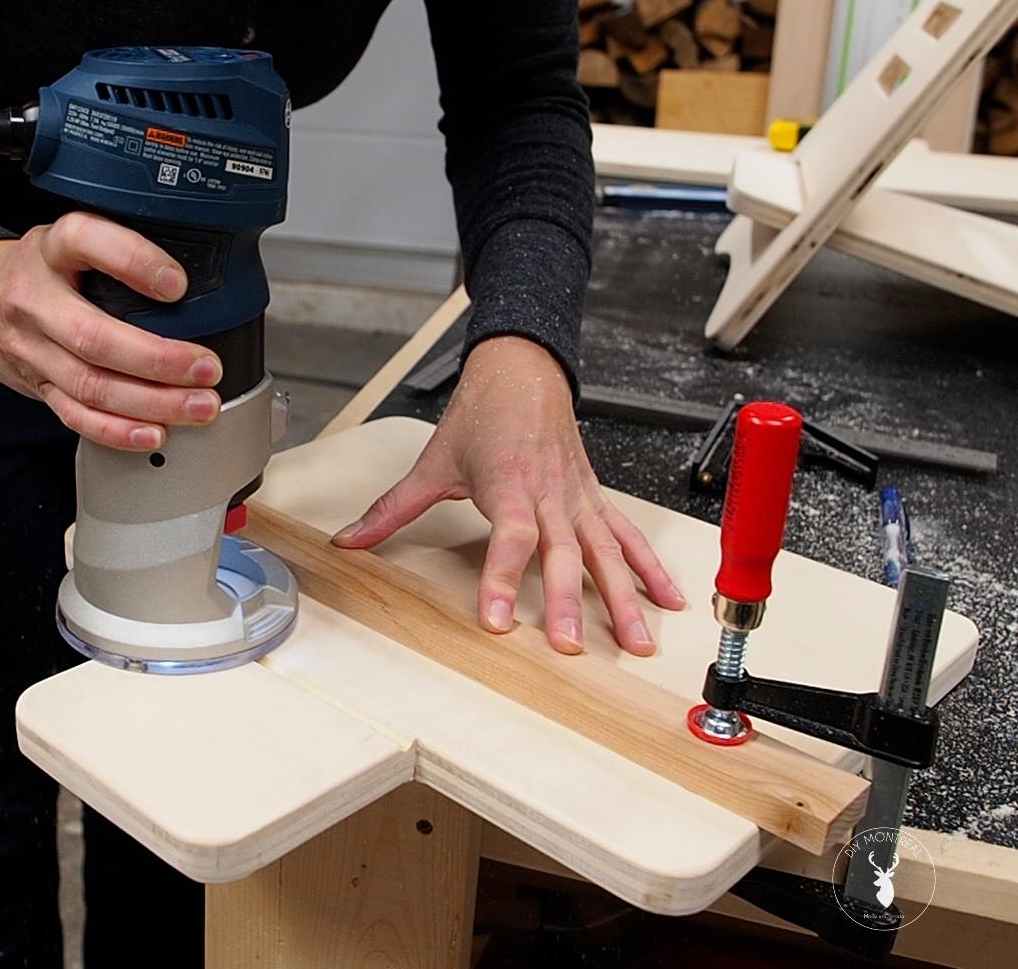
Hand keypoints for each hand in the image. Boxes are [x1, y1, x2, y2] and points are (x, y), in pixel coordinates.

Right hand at [0, 212, 222, 449]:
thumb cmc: (42, 268)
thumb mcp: (71, 240)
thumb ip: (119, 251)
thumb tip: (203, 274)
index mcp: (50, 249)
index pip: (85, 241)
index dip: (133, 261)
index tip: (177, 284)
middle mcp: (34, 298)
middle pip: (93, 335)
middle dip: (157, 359)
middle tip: (206, 368)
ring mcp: (31, 347)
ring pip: (91, 384)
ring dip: (152, 402)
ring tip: (199, 405)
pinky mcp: (36, 384)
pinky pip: (76, 415)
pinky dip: (118, 430)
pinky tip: (154, 432)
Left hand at [333, 336, 685, 654]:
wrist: (523, 370)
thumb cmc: (482, 413)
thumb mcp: (432, 462)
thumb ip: (392, 508)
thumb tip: (349, 540)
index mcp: (508, 482)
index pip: (510, 535)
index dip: (502, 578)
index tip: (496, 620)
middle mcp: (549, 493)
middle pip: (562, 553)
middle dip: (566, 603)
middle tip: (568, 647)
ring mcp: (577, 497)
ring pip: (605, 551)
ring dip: (623, 598)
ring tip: (637, 642)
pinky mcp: (594, 497)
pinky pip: (627, 535)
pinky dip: (650, 568)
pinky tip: (668, 601)